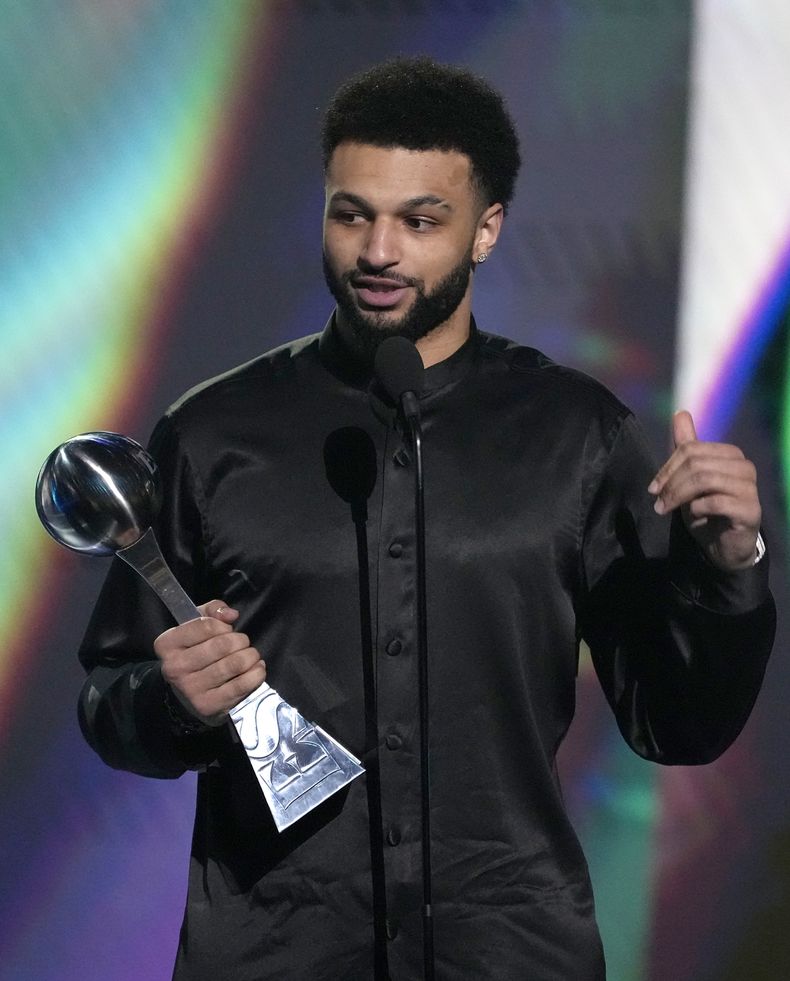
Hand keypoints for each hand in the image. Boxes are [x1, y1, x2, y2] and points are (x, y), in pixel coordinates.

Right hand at [154, 599, 266, 725]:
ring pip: (235, 664)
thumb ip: (212, 611)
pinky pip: (242, 685)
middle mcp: (175, 668)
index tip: (227, 630)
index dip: (223, 625)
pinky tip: (256, 669)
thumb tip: (231, 615)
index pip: (206, 625)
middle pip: (223, 644)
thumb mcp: (196, 626)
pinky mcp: (209, 705)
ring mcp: (191, 689)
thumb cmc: (195, 653)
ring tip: (250, 655)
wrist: (185, 697)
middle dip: (240, 640)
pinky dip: (256, 673)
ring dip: (251, 656)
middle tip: (242, 643)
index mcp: (167, 644)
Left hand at [648, 410, 760, 570]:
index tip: (653, 488)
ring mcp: (750, 488)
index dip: (667, 467)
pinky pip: (717, 501)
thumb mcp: (689, 477)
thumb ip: (686, 446)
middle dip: (671, 483)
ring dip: (679, 496)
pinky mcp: (750, 510)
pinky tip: (694, 515)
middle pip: (697, 463)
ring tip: (667, 509)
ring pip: (706, 479)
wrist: (724, 546)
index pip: (691, 448)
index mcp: (730, 454)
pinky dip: (698, 508)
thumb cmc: (706, 510)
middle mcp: (744, 466)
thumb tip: (680, 412)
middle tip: (658, 501)